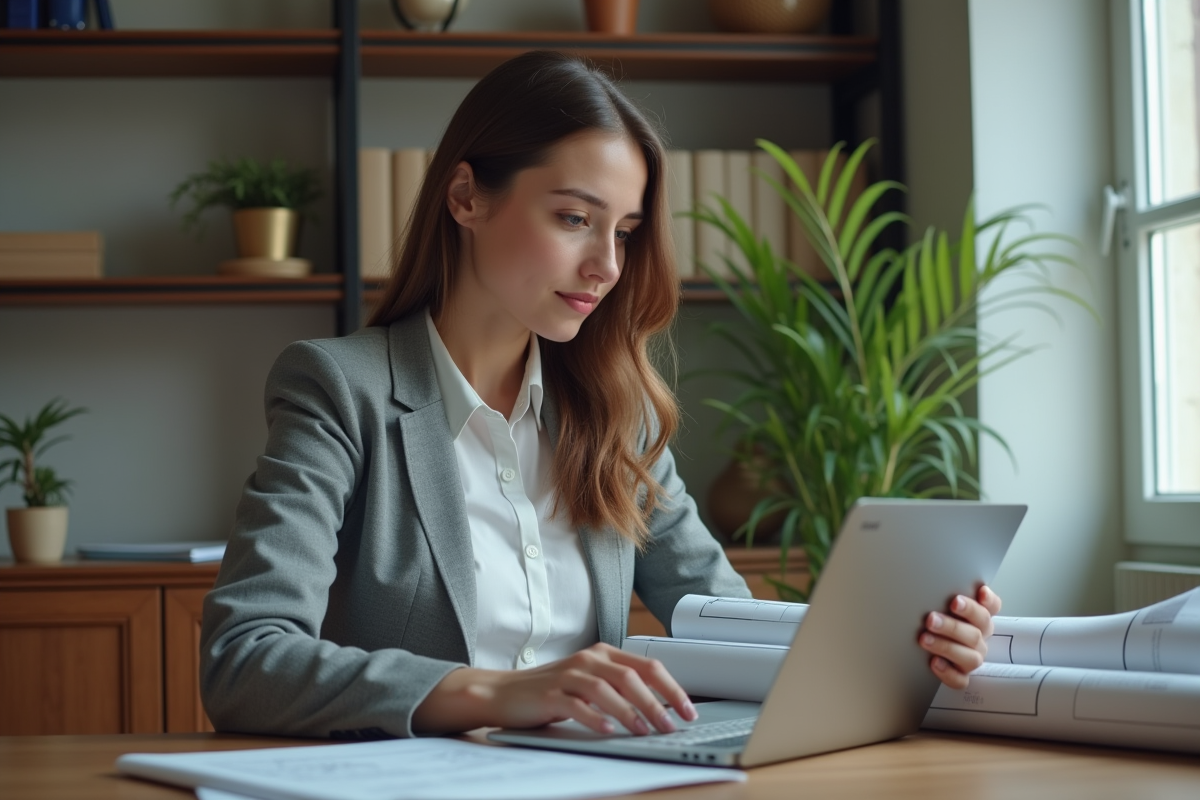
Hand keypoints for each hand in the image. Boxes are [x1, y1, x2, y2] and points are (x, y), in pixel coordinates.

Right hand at [412, 642, 698, 734]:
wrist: (502, 693)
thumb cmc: (551, 692)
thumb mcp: (590, 684)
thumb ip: (619, 689)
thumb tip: (660, 711)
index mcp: (603, 654)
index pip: (648, 666)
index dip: (672, 688)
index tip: (689, 711)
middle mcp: (589, 659)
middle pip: (632, 677)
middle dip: (657, 703)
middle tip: (672, 725)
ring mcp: (568, 674)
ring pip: (608, 689)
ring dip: (630, 711)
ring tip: (645, 731)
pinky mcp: (550, 693)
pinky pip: (577, 704)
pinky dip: (595, 718)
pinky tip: (608, 731)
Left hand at [919, 584, 1001, 689]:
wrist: (927, 651)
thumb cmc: (936, 619)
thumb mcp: (939, 604)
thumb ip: (943, 595)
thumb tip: (930, 577)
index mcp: (979, 618)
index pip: (993, 607)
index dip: (989, 600)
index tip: (979, 591)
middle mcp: (979, 638)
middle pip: (977, 631)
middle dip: (953, 625)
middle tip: (931, 618)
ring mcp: (972, 658)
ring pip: (970, 657)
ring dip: (946, 646)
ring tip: (925, 639)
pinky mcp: (961, 676)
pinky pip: (960, 680)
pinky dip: (948, 672)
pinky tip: (934, 663)